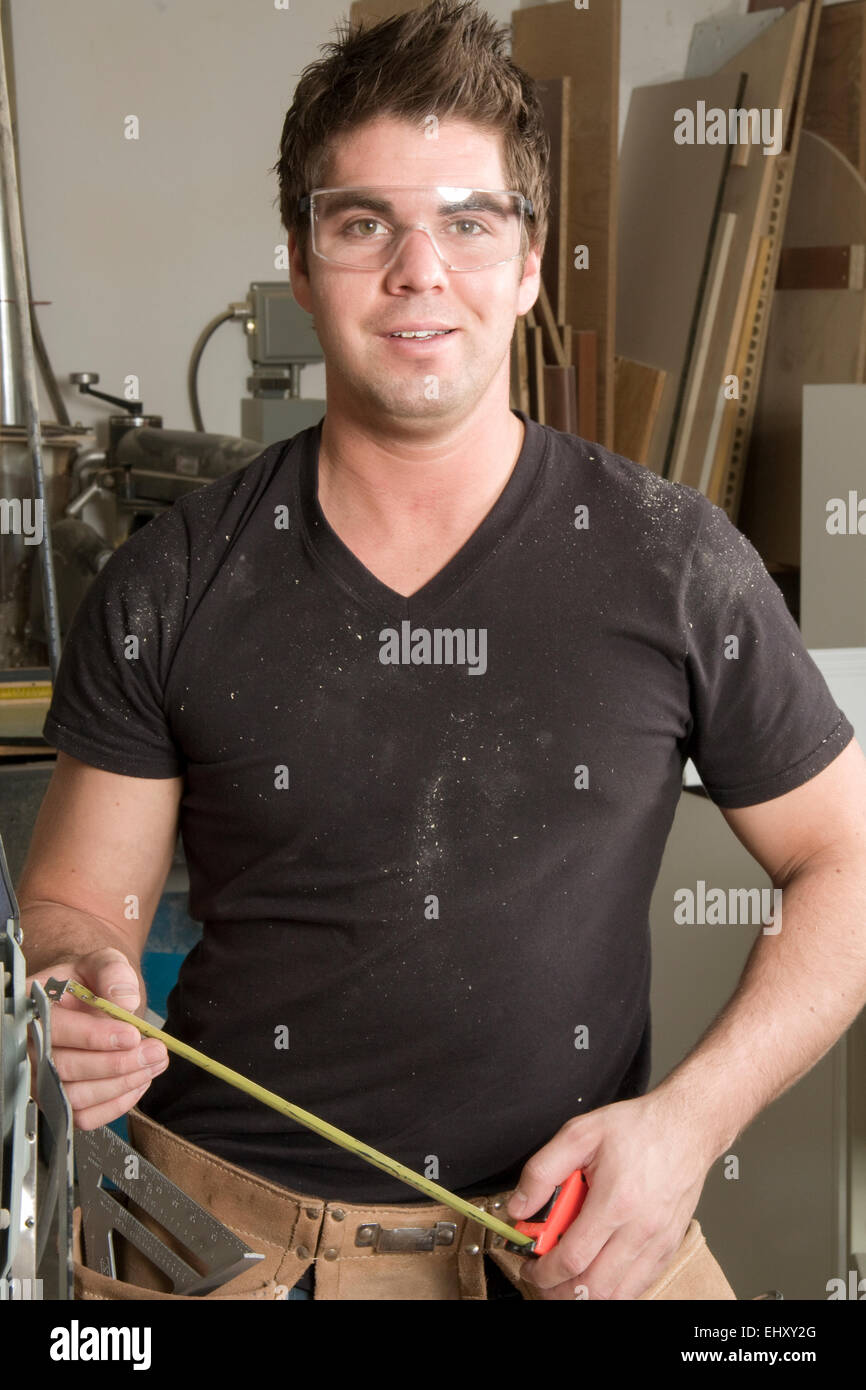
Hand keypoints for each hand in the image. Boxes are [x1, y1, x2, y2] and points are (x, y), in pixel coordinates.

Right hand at [27, 947, 167, 1128]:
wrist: (89, 998)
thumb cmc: (90, 982)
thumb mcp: (103, 962)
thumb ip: (113, 973)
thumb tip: (125, 1001)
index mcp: (33, 1007)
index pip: (56, 1028)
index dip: (94, 1036)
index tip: (131, 1035)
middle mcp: (29, 1047)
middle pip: (65, 1068)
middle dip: (117, 1063)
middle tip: (154, 1051)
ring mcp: (41, 1078)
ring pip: (75, 1098)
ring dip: (121, 1084)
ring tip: (153, 1063)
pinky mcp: (59, 1100)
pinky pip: (84, 1117)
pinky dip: (116, 1104)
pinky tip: (139, 1081)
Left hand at [506, 1089, 715, 1299]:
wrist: (686, 1127)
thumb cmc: (638, 1128)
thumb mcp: (579, 1134)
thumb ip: (542, 1171)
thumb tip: (519, 1207)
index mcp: (616, 1201)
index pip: (572, 1258)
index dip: (543, 1272)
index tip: (529, 1266)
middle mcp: (641, 1229)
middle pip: (594, 1288)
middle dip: (559, 1292)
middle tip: (542, 1278)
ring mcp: (659, 1243)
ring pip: (618, 1294)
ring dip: (586, 1295)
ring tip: (565, 1279)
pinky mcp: (670, 1247)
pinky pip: (639, 1286)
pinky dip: (614, 1289)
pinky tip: (597, 1271)